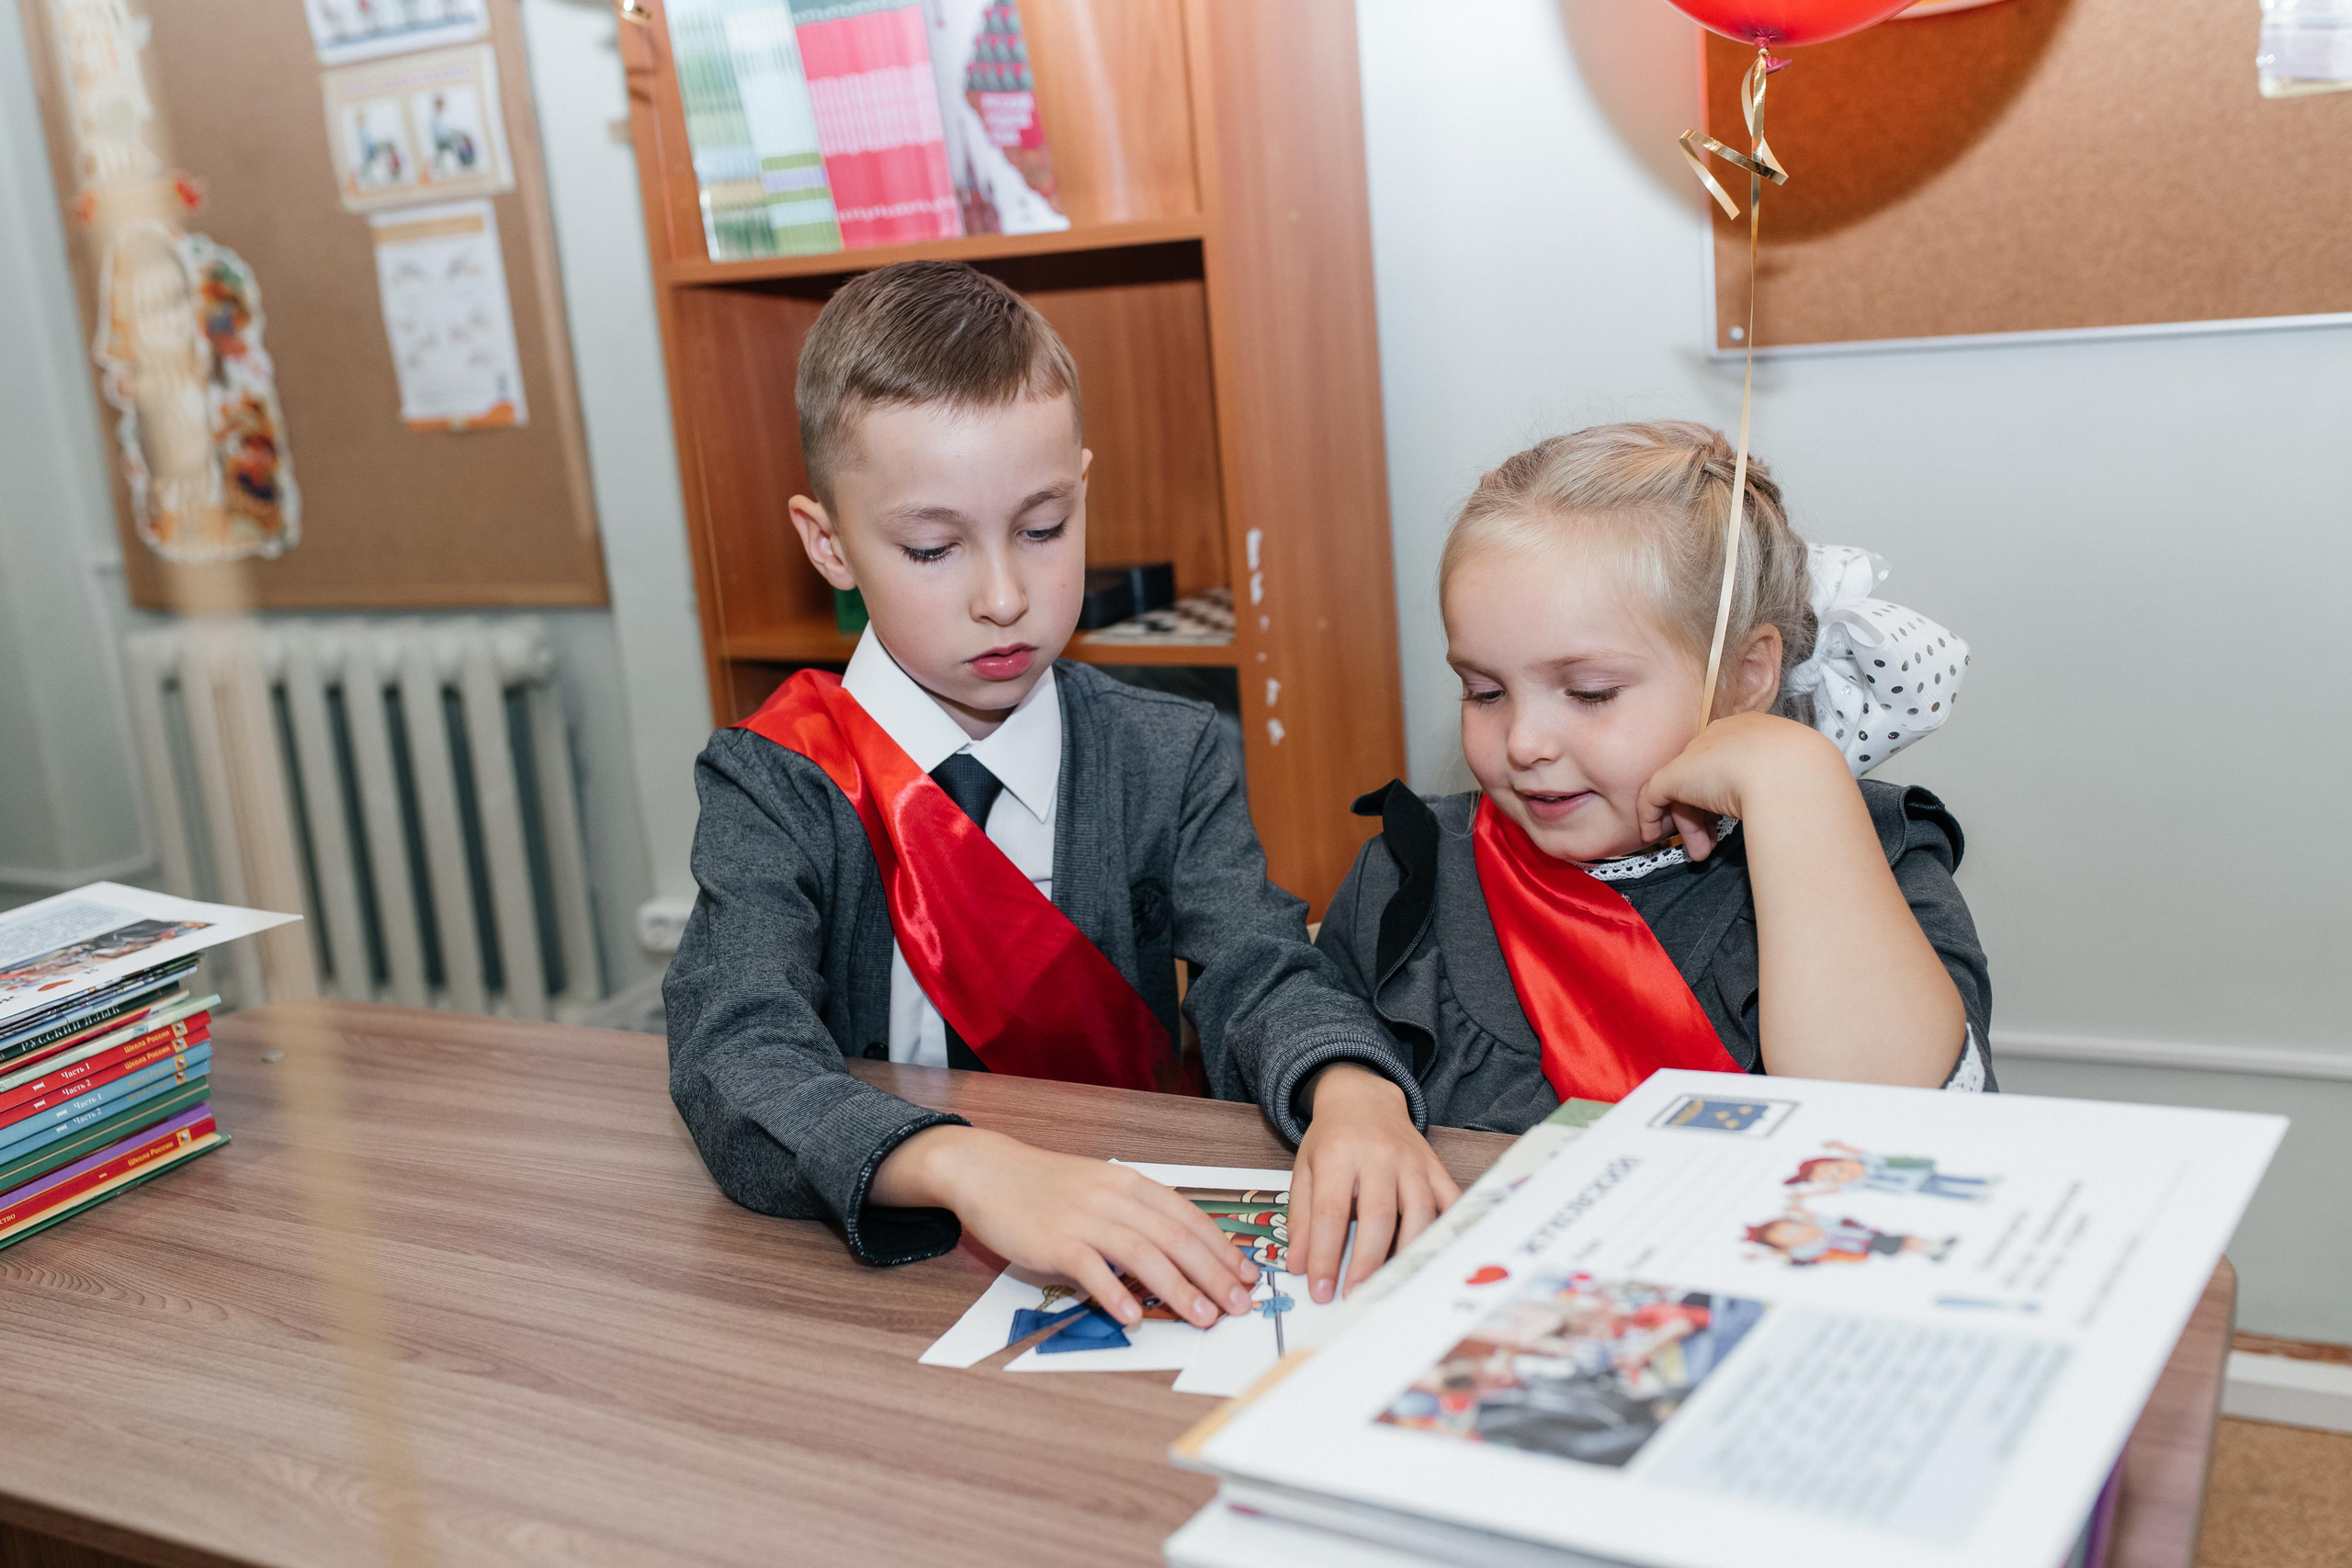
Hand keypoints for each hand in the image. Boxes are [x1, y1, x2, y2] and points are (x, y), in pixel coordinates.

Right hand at [873, 1126, 1257, 1327]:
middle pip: (1175, 1237)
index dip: (1222, 1248)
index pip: (1188, 1217)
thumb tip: (1176, 1252)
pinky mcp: (1053, 1239)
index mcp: (1131, 1184)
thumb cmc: (1046, 1185)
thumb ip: (1135, 1215)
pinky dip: (1115, 1293)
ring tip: (1202, 1317)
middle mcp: (1114, 1198)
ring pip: (1143, 1254)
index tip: (1246, 1275)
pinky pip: (1091, 1268)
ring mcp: (1083, 1218)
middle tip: (1239, 1305)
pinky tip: (1135, 1317)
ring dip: (1177, 1288)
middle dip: (1213, 1273)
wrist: (987, 1170)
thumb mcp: (1100, 1188)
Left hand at [1289, 1064, 1460, 1304]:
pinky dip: (1448, 1229)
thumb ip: (1301, 1217)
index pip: (1330, 1212)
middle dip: (1367, 1262)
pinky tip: (1437, 1256)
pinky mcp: (1435, 1167)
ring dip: (1406, 1254)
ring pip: (1419, 1212)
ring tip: (1392, 1285)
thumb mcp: (1304, 1170)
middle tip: (1356, 1296)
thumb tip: (1298, 1265)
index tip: (1320, 1290)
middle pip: (1378, 1215)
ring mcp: (1413, 1161)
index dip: (1325, 1255)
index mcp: (1338, 1154)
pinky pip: (1450, 1200)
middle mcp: (1379, 1156)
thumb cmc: (1331, 1139)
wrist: (1363, 1097)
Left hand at [1635, 712, 1848, 859]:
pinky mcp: (1676, 774)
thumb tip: (1775, 805)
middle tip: (1709, 847)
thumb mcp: (1793, 777)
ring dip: (1691, 826)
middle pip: (1704, 776)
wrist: (1791, 774)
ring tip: (1702, 854)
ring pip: (1683, 790)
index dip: (1723, 795)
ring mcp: (1697, 753)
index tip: (1726, 823)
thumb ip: (1777, 785)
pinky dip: (1650, 817)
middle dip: (1704, 815)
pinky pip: (1653, 795)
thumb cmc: (1803, 776)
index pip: (1728, 763)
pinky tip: (1652, 837)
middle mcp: (1722, 735)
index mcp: (1753, 731)